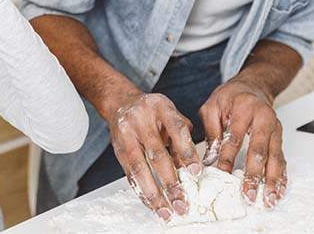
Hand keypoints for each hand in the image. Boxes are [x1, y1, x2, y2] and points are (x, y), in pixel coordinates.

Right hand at [109, 89, 200, 222]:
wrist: (121, 103)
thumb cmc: (153, 111)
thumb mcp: (171, 114)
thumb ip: (182, 138)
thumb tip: (190, 170)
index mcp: (160, 107)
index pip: (176, 129)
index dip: (186, 152)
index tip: (195, 173)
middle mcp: (141, 120)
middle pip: (156, 154)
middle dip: (170, 182)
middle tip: (181, 202)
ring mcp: (126, 135)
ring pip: (139, 168)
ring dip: (153, 193)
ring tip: (165, 211)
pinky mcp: (118, 149)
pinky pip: (129, 173)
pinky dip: (141, 191)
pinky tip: (151, 204)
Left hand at [199, 77, 286, 208]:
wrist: (252, 87)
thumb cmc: (231, 97)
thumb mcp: (213, 106)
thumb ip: (211, 131)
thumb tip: (209, 158)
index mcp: (245, 109)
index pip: (236, 137)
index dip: (228, 157)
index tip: (222, 173)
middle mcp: (265, 119)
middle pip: (259, 151)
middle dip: (253, 175)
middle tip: (247, 193)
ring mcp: (275, 130)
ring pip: (275, 158)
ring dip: (271, 181)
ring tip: (267, 199)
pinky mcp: (279, 138)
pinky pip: (282, 160)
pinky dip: (281, 177)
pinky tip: (278, 190)